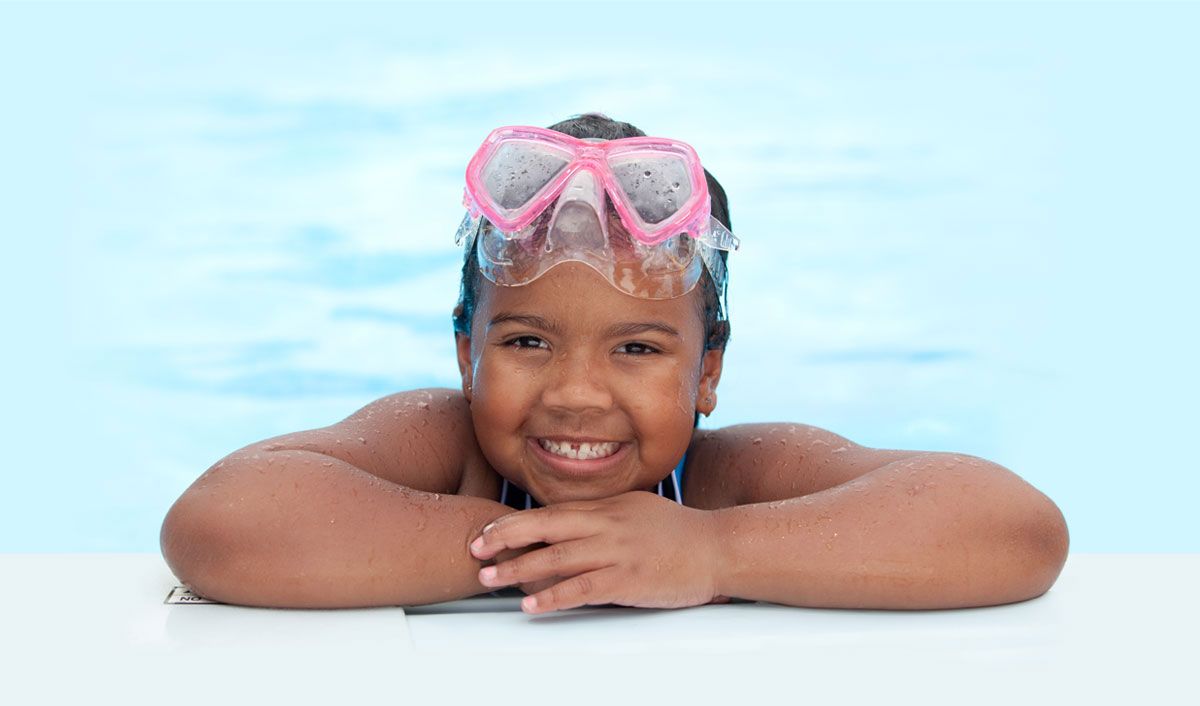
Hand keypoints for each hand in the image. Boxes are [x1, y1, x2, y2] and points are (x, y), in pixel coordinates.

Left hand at [467, 491, 726, 613]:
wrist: (719, 546)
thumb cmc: (680, 533)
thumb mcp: (636, 511)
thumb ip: (602, 517)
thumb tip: (567, 525)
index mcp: (607, 507)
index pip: (550, 511)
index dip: (514, 521)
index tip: (485, 530)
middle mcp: (607, 524)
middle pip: (544, 527)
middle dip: (504, 537)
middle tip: (474, 548)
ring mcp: (617, 550)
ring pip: (557, 557)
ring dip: (519, 569)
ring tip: (491, 578)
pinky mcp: (629, 578)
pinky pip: (583, 588)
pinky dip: (553, 595)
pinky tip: (531, 604)